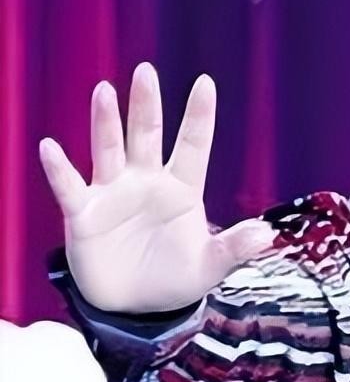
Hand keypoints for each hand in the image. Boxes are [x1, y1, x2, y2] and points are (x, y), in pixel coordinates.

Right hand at [38, 63, 272, 312]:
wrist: (134, 309)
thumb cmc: (175, 280)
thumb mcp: (209, 267)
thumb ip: (233, 248)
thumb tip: (267, 234)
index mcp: (182, 190)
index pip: (194, 145)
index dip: (199, 116)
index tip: (205, 82)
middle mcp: (146, 183)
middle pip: (147, 136)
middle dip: (146, 105)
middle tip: (146, 72)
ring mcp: (113, 195)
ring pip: (109, 150)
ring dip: (106, 123)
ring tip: (105, 91)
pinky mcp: (83, 215)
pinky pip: (69, 187)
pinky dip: (59, 169)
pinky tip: (51, 148)